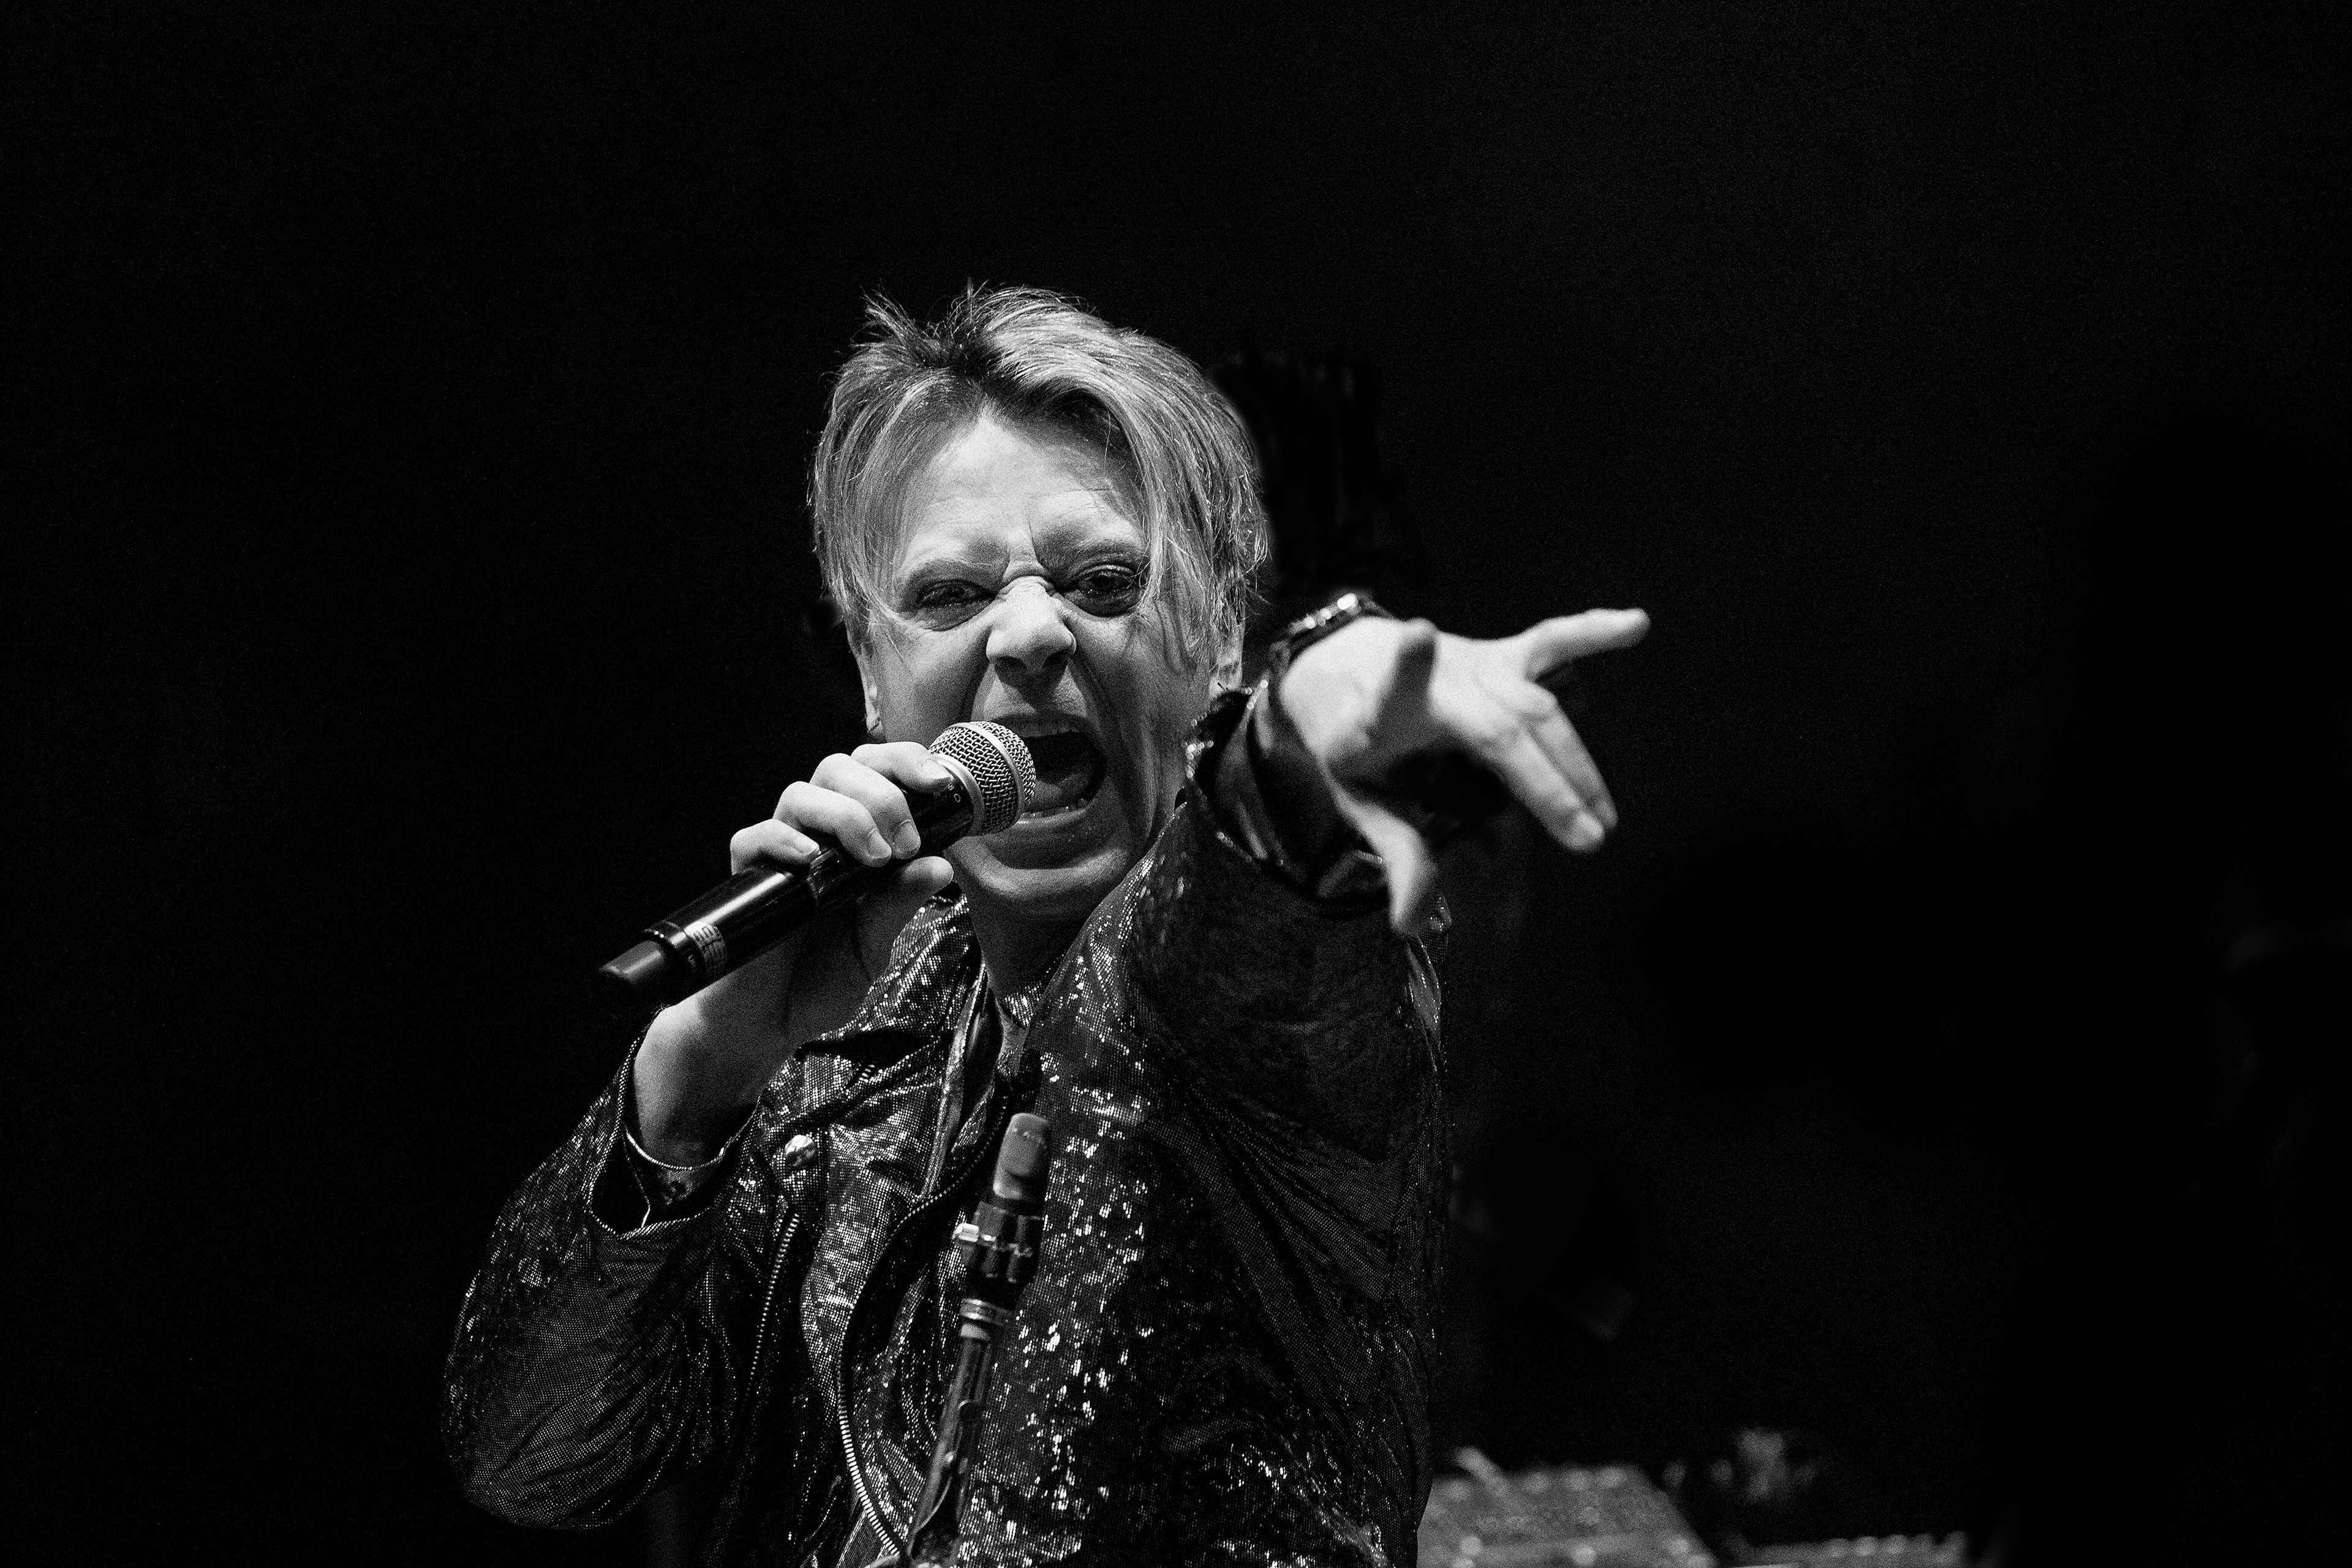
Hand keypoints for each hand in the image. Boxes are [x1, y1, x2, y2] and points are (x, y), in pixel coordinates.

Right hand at [631, 743, 957, 1161]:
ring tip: (876, 859)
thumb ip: (900, 903)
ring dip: (847, 815)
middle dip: (882, 793)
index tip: (940, 785)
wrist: (770, 1025)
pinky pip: (756, 837)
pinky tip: (813, 861)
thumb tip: (941, 864)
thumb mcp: (875, 944)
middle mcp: (817, 836)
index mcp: (855, 840)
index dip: (906, 764)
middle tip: (905, 843)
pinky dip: (786, 840)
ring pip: (802, 793)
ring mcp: (780, 854)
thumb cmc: (821, 980)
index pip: (876, 773)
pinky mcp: (747, 878)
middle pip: (839, 768)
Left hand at [1274, 608, 1649, 933]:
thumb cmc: (1356, 744)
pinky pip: (1554, 641)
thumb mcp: (1360, 799)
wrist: (1347, 671)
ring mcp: (1478, 662)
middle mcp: (1442, 677)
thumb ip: (1397, 853)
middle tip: (1589, 839)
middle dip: (1550, 781)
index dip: (1409, 665)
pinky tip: (1636, 624)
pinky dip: (1594, 632)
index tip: (1417, 634)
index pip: (1401, 690)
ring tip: (1603, 817)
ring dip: (1577, 762)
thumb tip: (1409, 927)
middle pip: (1506, 727)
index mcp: (1391, 706)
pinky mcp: (1505, 655)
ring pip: (1540, 706)